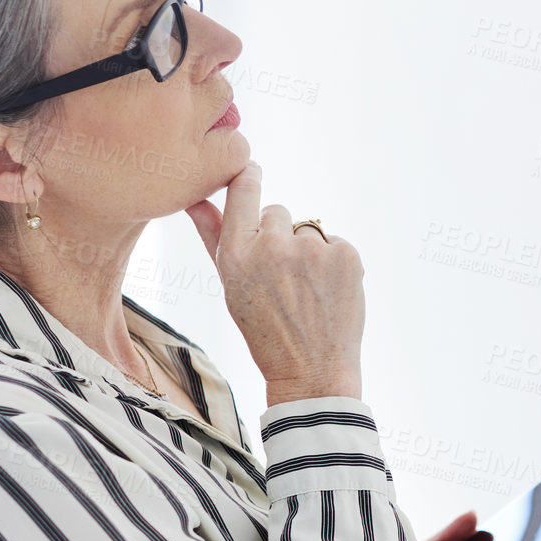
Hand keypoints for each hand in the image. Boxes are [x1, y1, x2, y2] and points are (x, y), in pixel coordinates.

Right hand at [185, 160, 365, 406]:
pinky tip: (326, 292)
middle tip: (282, 279)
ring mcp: (312, 250)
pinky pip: (335, 243)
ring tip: (305, 291)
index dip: (248, 176)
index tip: (251, 169)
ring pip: (308, 230)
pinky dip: (333, 264)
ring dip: (308, 253)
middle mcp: (273, 246)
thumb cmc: (263, 329)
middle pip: (278, 212)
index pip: (243, 189)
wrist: (311, 371)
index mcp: (237, 253)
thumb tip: (195, 198)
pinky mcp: (346, 255)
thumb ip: (213, 236)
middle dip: (280, 237)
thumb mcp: (230, 285)